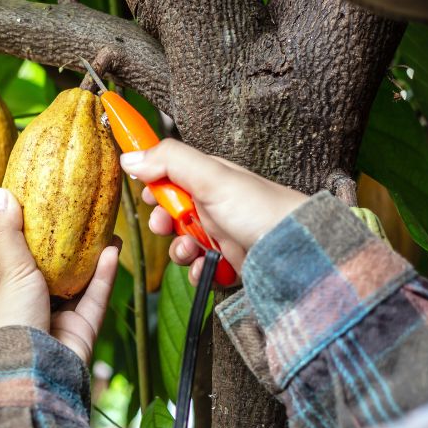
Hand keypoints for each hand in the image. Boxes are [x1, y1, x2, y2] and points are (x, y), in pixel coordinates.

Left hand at [0, 188, 119, 363]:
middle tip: (84, 218)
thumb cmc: (10, 322)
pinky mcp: (82, 332)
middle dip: (70, 248)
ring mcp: (58, 321)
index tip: (48, 212)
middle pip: (54, 272)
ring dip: (93, 258)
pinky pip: (95, 298)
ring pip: (80, 284)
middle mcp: (31, 308)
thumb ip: (6, 234)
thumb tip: (1, 194)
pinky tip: (114, 250)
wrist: (30, 373)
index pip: (19, 261)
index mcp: (6, 297)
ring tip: (107, 230)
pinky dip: (104, 275)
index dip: (33, 238)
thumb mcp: (7, 271)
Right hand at [119, 139, 307, 284]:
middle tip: (165, 225)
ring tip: (191, 250)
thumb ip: (170, 161)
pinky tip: (207, 268)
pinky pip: (200, 269)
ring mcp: (221, 234)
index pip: (170, 175)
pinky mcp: (228, 263)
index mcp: (209, 178)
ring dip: (179, 249)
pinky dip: (198, 271)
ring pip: (183, 243)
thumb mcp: (212, 176)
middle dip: (163, 222)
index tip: (147, 195)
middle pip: (171, 212)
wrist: (296, 251)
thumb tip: (130, 156)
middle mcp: (214, 205)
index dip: (154, 185)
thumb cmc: (261, 208)